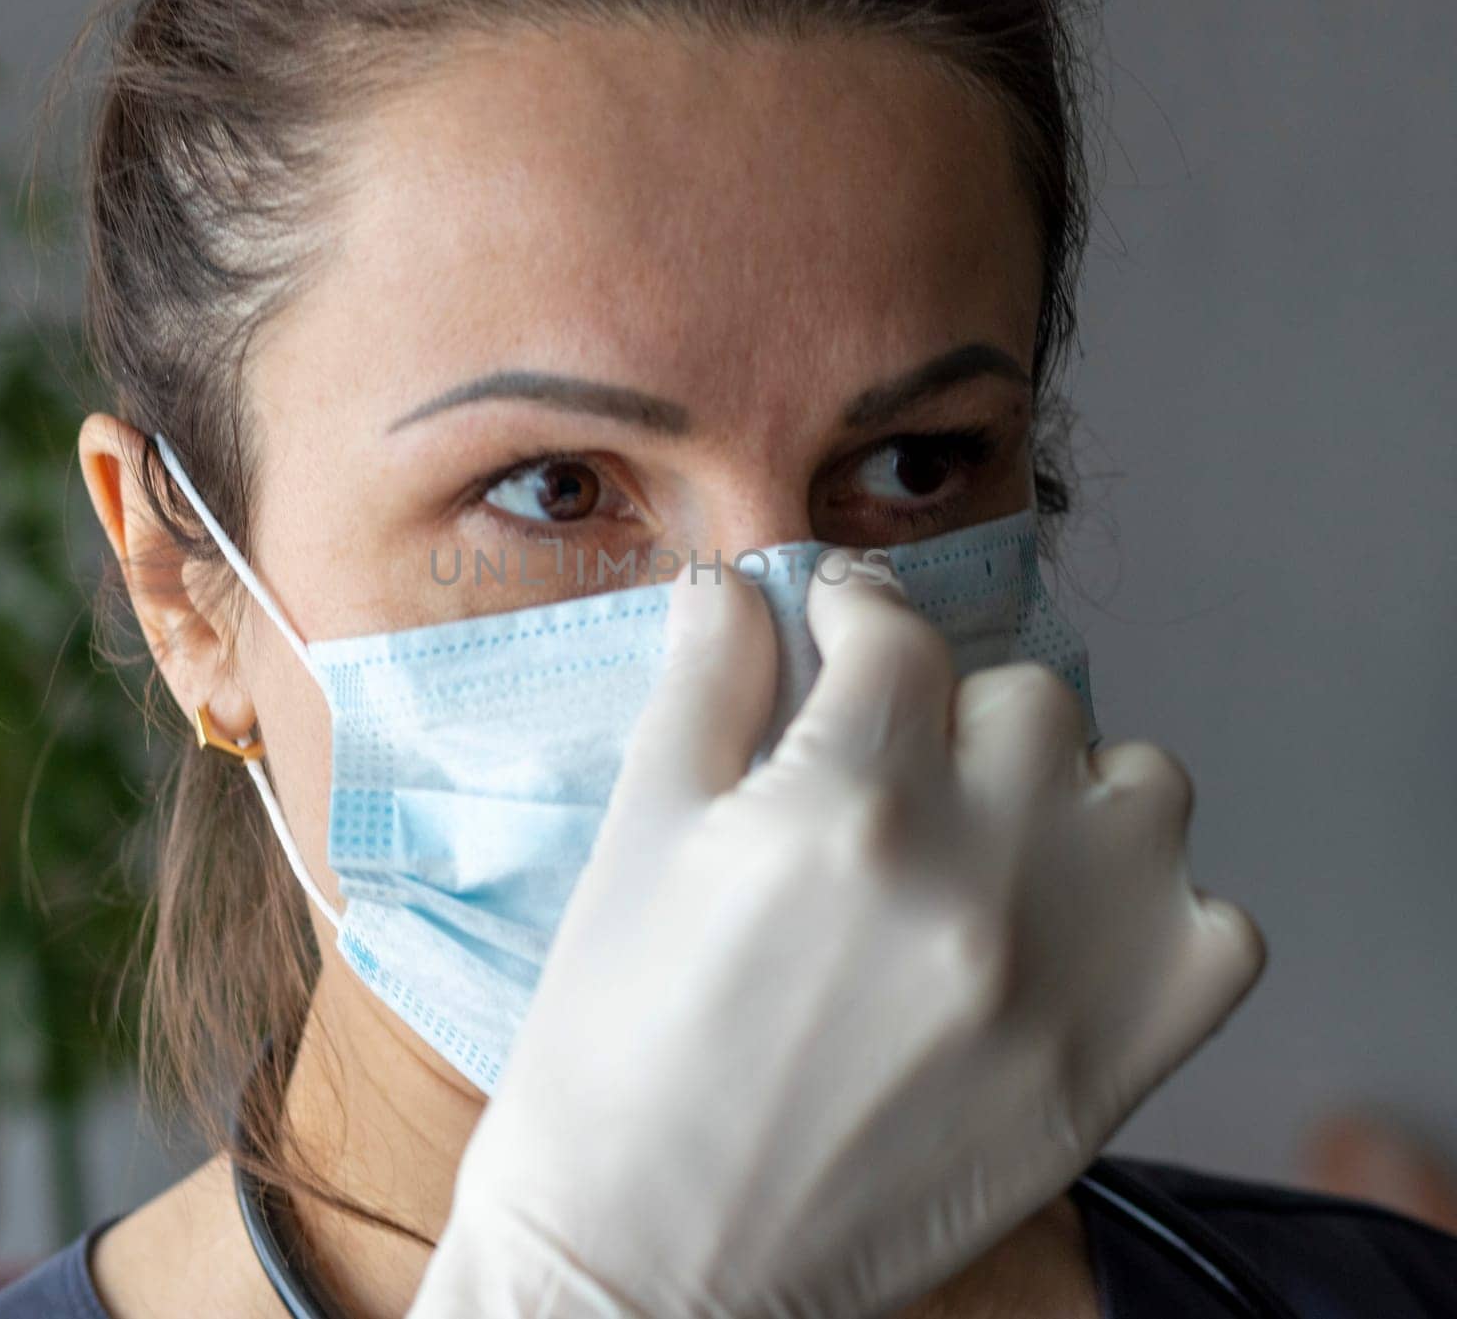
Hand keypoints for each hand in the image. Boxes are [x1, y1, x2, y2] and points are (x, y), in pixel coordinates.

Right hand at [411, 554, 1265, 1317]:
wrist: (647, 1261)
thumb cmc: (617, 1055)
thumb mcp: (637, 844)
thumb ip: (704, 688)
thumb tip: (736, 586)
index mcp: (841, 807)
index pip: (895, 632)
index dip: (857, 609)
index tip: (843, 622)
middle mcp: (975, 875)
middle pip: (1025, 696)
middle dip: (950, 705)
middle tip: (894, 757)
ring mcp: (1066, 976)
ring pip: (1142, 786)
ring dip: (1067, 786)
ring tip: (991, 833)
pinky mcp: (1117, 1070)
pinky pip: (1220, 930)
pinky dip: (1155, 909)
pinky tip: (1064, 928)